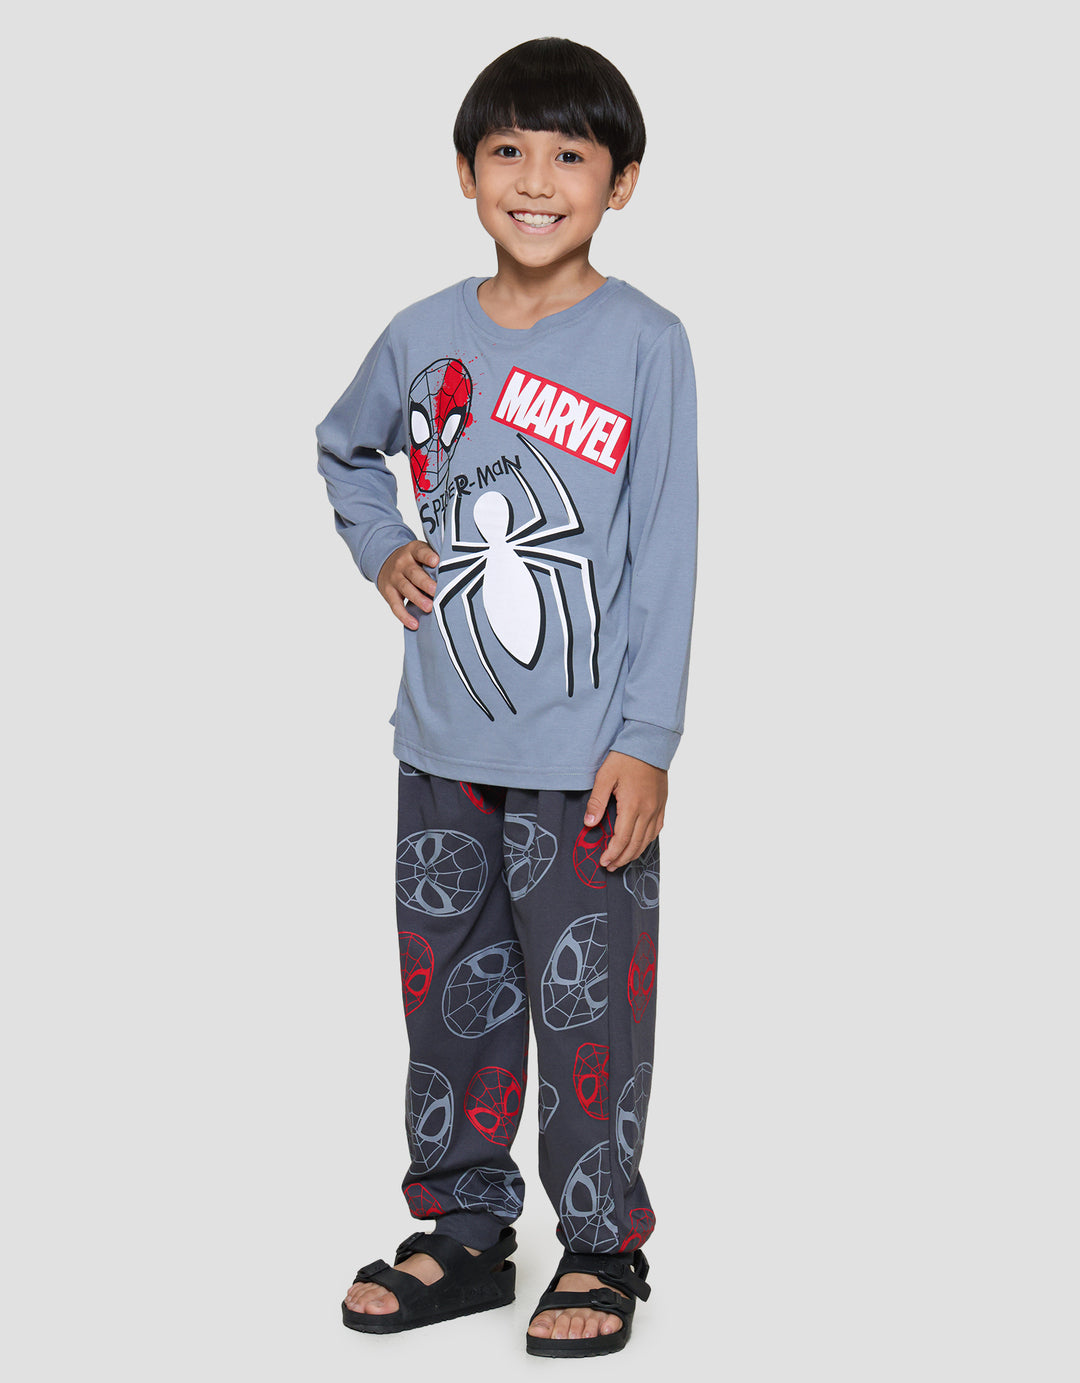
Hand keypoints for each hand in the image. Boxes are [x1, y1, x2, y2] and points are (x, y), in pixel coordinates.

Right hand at [377, 540, 438, 629]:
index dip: (427, 556)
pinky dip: (404, 616)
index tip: (436, 561)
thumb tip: (460, 571)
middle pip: (413, 573)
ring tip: (429, 608)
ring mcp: (394, 578)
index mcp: (413, 551)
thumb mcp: (421, 552)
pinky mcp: (388, 592)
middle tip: (436, 591)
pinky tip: (414, 624)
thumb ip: (435, 559)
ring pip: (405, 588)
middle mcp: (402, 563)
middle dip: (425, 583)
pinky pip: (395, 605)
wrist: (385, 561)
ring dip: (417, 599)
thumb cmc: (413, 560)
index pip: (420, 552)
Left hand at [584, 751, 666, 870]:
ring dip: (634, 853)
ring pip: (648, 839)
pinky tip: (640, 843)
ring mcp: (657, 808)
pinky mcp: (662, 804)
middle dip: (622, 858)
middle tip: (610, 866)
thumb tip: (589, 824)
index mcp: (632, 805)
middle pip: (635, 844)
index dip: (612, 853)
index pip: (622, 839)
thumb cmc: (625, 757)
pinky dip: (647, 841)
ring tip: (622, 860)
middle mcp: (648, 810)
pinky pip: (657, 829)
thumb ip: (597, 801)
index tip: (603, 861)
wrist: (650, 742)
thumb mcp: (605, 776)